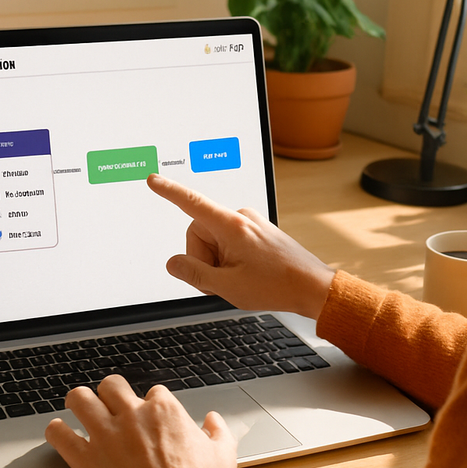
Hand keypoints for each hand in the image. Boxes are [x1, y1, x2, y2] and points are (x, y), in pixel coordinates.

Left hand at [45, 375, 236, 467]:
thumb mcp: (223, 455)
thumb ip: (219, 432)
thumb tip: (213, 420)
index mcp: (163, 410)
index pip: (151, 392)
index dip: (149, 404)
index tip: (148, 417)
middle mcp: (131, 415)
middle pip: (110, 385)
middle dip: (108, 392)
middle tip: (108, 404)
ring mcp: (106, 435)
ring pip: (80, 399)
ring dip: (78, 402)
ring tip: (77, 408)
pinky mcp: (86, 459)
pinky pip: (60, 436)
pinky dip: (56, 432)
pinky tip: (59, 433)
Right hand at [147, 173, 334, 317]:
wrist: (313, 287)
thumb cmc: (276, 285)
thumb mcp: (227, 286)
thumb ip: (194, 274)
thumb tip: (173, 264)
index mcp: (232, 226)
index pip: (192, 203)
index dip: (169, 192)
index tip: (154, 180)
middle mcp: (242, 217)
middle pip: (199, 232)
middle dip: (202, 258)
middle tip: (221, 281)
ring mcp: (251, 222)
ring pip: (214, 239)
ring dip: (217, 261)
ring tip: (239, 280)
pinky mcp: (257, 230)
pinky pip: (229, 241)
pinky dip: (229, 259)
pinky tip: (247, 275)